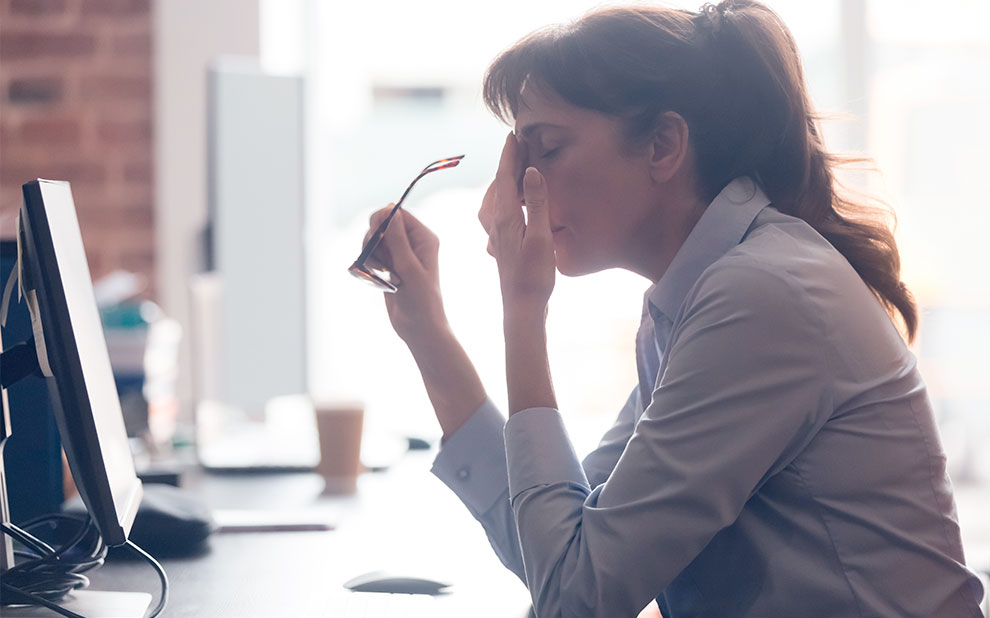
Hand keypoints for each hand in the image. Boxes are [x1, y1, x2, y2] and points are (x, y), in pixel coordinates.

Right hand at [362, 207, 447, 345]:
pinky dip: (369, 264)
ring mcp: (399, 255)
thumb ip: (398, 239)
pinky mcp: (389, 266)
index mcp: (424, 238)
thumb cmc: (421, 300)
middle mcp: (412, 243)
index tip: (374, 233)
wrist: (419, 327)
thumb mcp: (409, 267)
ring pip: (374, 241)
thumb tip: (391, 211)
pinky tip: (377, 278)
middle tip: (375, 256)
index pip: (399, 214)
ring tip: (381, 273)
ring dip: (371, 254)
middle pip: (382, 224)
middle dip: (374, 238)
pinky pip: (372, 255)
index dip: (383, 218)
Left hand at [479, 132, 555, 315]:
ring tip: (516, 168)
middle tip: (519, 144)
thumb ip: (537, 203)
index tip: (513, 134)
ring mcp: (496, 234)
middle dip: (507, 163)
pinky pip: (497, 212)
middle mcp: (495, 223)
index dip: (510, 154)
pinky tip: (511, 203)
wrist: (521, 307)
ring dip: (505, 181)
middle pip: (498, 184)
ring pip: (495, 199)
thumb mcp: (541, 237)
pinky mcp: (500, 244)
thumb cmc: (534, 277)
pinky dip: (504, 198)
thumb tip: (531, 171)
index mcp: (505, 217)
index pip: (505, 177)